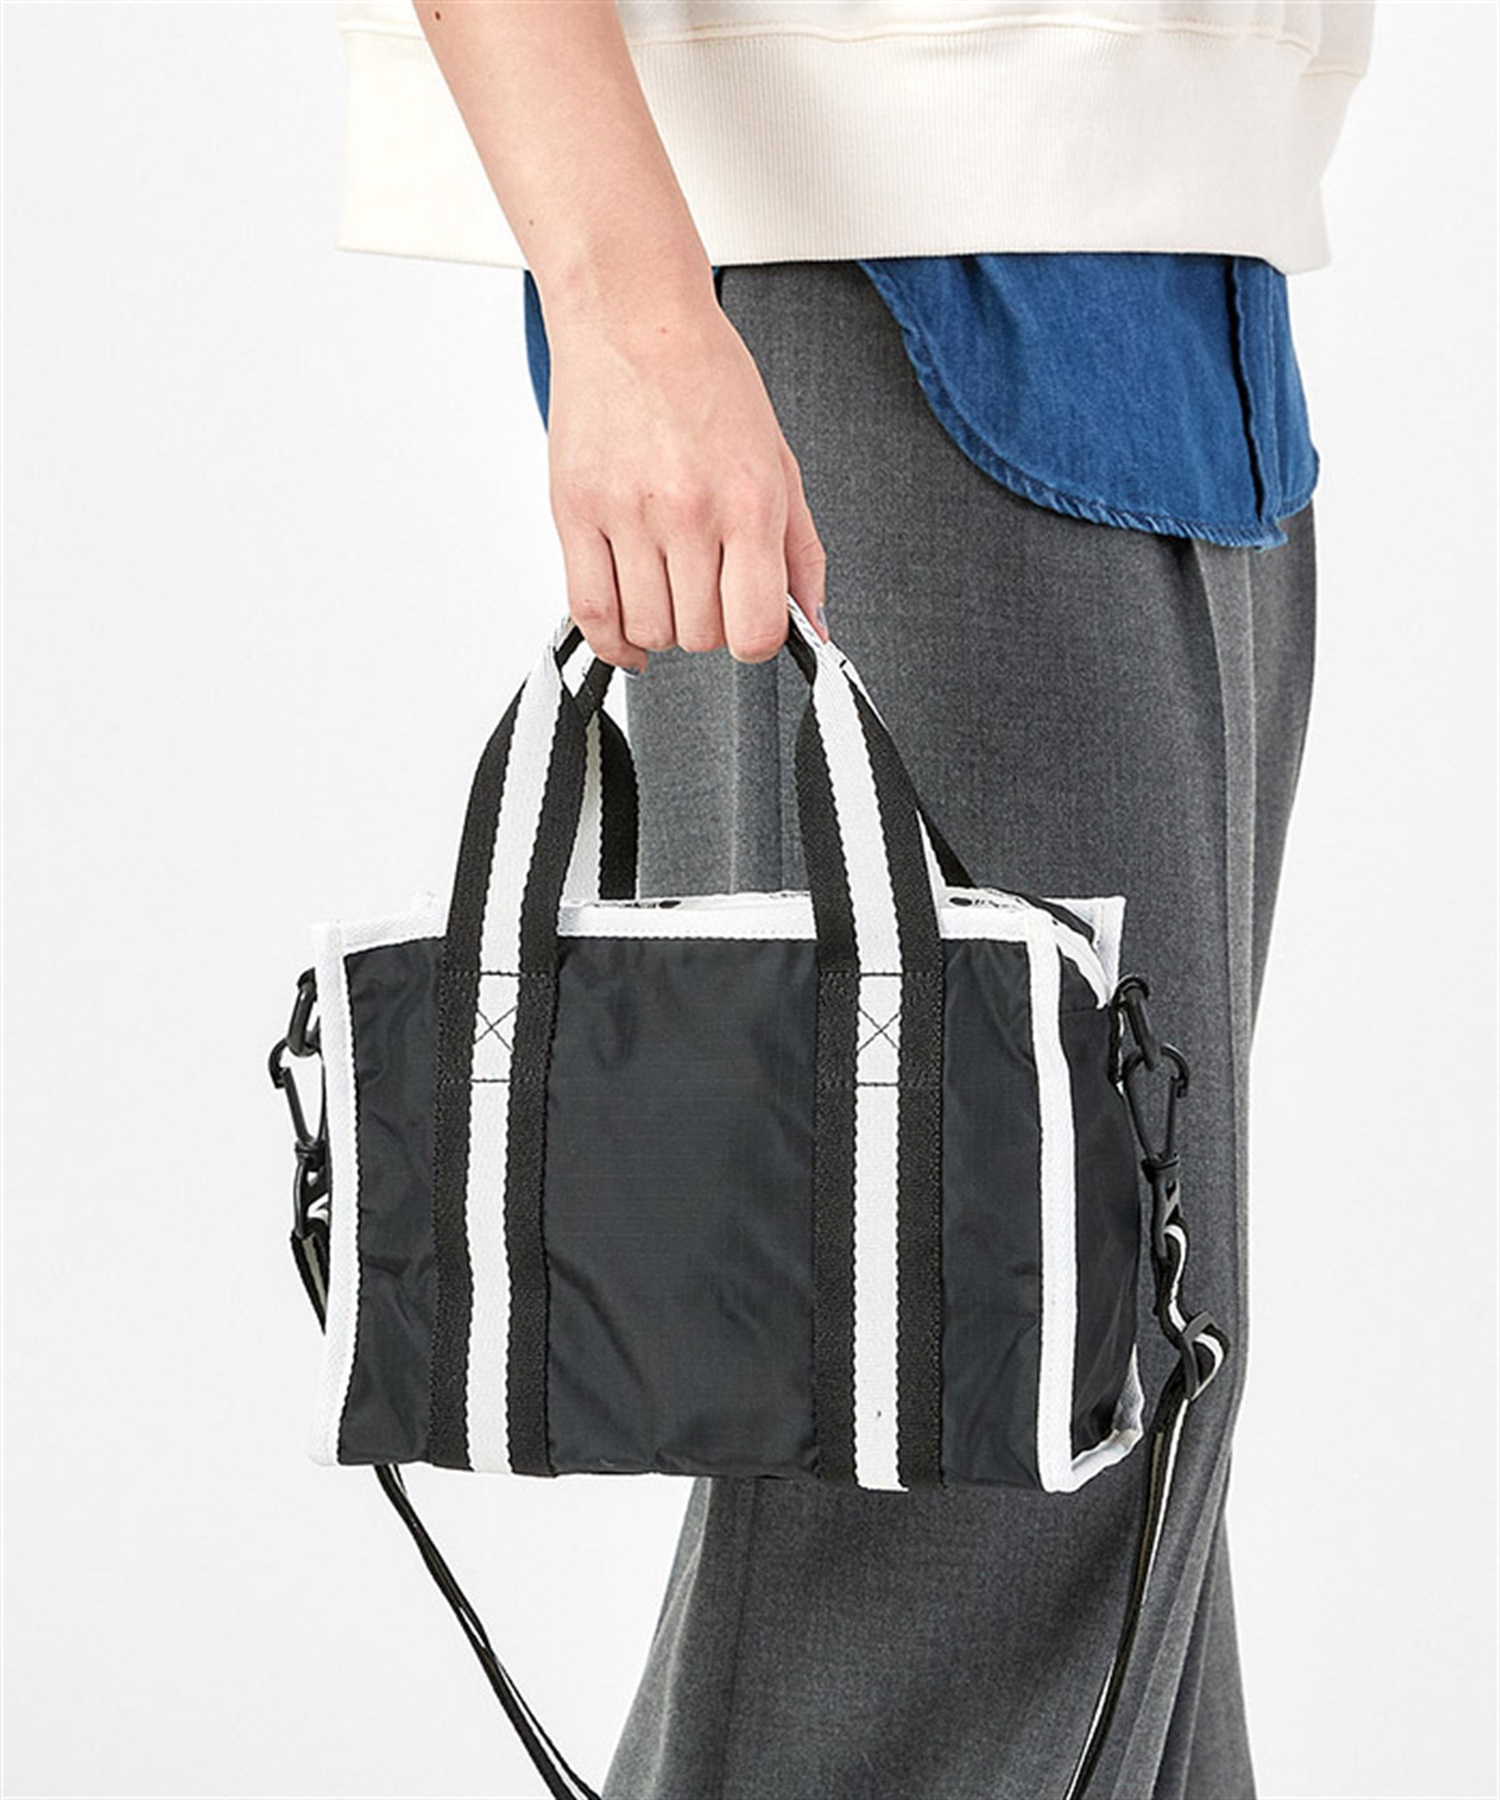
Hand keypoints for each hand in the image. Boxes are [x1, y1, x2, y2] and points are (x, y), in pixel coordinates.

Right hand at [543, 286, 828, 672]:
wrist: (632, 314)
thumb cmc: (707, 378)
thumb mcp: (778, 459)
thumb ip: (800, 550)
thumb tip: (813, 624)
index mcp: (748, 500)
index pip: (755, 628)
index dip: (756, 641)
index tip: (749, 623)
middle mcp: (688, 511)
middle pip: (701, 636)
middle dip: (709, 627)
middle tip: (705, 589)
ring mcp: (626, 513)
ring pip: (648, 629)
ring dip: (662, 628)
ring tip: (666, 588)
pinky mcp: (574, 511)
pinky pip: (589, 611)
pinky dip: (611, 640)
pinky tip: (627, 633)